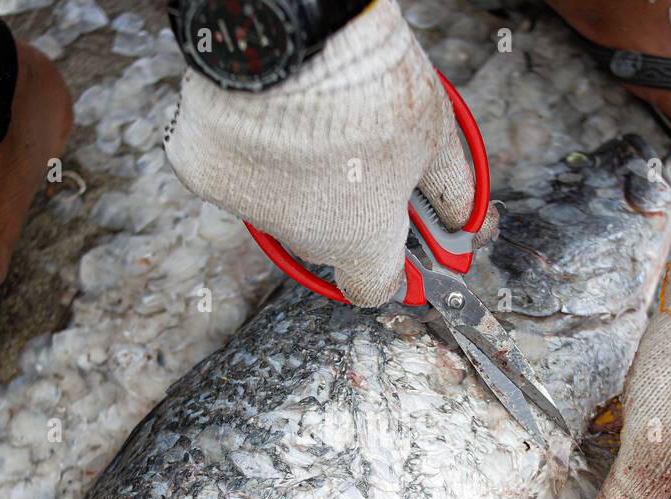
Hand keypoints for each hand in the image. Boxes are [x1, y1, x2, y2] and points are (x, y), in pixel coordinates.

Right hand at [164, 0, 496, 306]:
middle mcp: (303, 239)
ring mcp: (250, 208)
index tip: (403, 245)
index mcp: (360, 242)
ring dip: (298, 176)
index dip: (391, 268)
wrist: (295, 38)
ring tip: (316, 121)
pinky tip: (269, 114)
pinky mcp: (205, 173)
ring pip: (281, 204)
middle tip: (363, 153)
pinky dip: (250, 149)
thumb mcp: (435, 137)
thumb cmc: (370, 87)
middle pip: (329, 240)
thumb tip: (464, 222)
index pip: (374, 288)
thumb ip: (451, 191)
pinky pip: (235, 169)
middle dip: (347, 207)